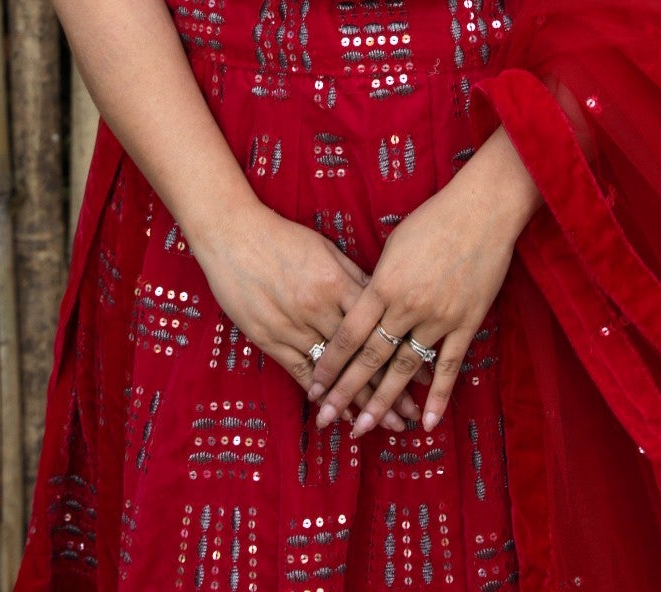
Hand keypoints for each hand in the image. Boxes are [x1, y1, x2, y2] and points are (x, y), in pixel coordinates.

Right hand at [194, 202, 422, 434]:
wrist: (234, 236)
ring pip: (333, 371)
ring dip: (357, 400)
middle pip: (360, 356)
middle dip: (387, 389)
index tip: (427, 374)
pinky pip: (300, 371)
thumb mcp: (326, 250)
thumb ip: (354, 278)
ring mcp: (293, 326)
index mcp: (336, 283)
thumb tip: (384, 302)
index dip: (404, 353)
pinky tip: (336, 411)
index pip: (379, 326)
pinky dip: (320, 392)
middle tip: (409, 416)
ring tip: (380, 424)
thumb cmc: (284, 238)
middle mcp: (318, 309)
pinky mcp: (270, 338)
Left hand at [306, 162, 522, 439]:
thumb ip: (377, 283)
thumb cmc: (432, 220)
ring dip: (383, 402)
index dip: (330, 363)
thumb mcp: (393, 246)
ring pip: (405, 369)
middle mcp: (407, 306)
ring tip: (364, 429)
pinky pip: (449, 366)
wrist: (481, 210)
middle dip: (346, 391)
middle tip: (327, 419)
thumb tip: (363, 309)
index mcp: (384, 284)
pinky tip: (425, 423)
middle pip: (371, 358)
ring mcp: (438, 317)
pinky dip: (438, 396)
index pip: (349, 334)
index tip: (314, 388)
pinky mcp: (466, 322)